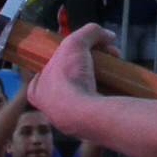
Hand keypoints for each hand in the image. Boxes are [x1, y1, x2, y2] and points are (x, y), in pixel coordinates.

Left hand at [21, 21, 119, 136]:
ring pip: (86, 92)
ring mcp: (71, 120)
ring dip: (101, 78)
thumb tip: (108, 35)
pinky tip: (118, 84)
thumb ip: (89, 32)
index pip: (46, 71)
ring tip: (115, 67)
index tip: (79, 52)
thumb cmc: (69, 77)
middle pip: (71, 79)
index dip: (63, 57)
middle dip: (90, 64)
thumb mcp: (75, 42)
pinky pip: (99, 105)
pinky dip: (108, 93)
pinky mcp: (91, 125)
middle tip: (105, 55)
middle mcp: (51, 108)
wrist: (86, 113)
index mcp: (38, 91)